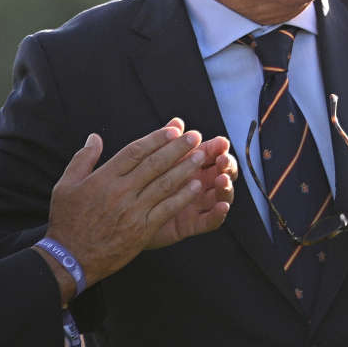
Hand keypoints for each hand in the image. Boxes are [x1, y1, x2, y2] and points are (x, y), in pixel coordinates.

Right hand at [45, 123, 209, 289]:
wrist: (70, 259)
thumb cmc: (67, 221)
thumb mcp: (66, 186)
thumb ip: (83, 159)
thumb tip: (95, 137)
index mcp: (104, 178)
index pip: (135, 151)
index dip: (156, 138)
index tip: (174, 129)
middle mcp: (121, 192)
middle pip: (155, 164)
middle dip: (178, 148)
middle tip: (195, 136)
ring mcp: (133, 211)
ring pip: (165, 184)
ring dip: (186, 168)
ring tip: (201, 156)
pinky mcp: (142, 230)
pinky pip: (167, 209)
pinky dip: (182, 197)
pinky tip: (196, 186)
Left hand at [146, 132, 237, 248]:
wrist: (120, 216)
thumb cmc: (138, 184)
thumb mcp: (153, 163)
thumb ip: (167, 144)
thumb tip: (177, 122)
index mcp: (193, 165)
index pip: (213, 153)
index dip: (220, 148)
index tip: (221, 143)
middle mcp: (200, 183)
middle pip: (222, 172)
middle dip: (227, 165)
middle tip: (223, 160)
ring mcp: (197, 204)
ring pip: (221, 195)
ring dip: (225, 187)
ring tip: (222, 180)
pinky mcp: (192, 224)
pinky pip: (210, 221)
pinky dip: (218, 214)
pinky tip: (222, 207)